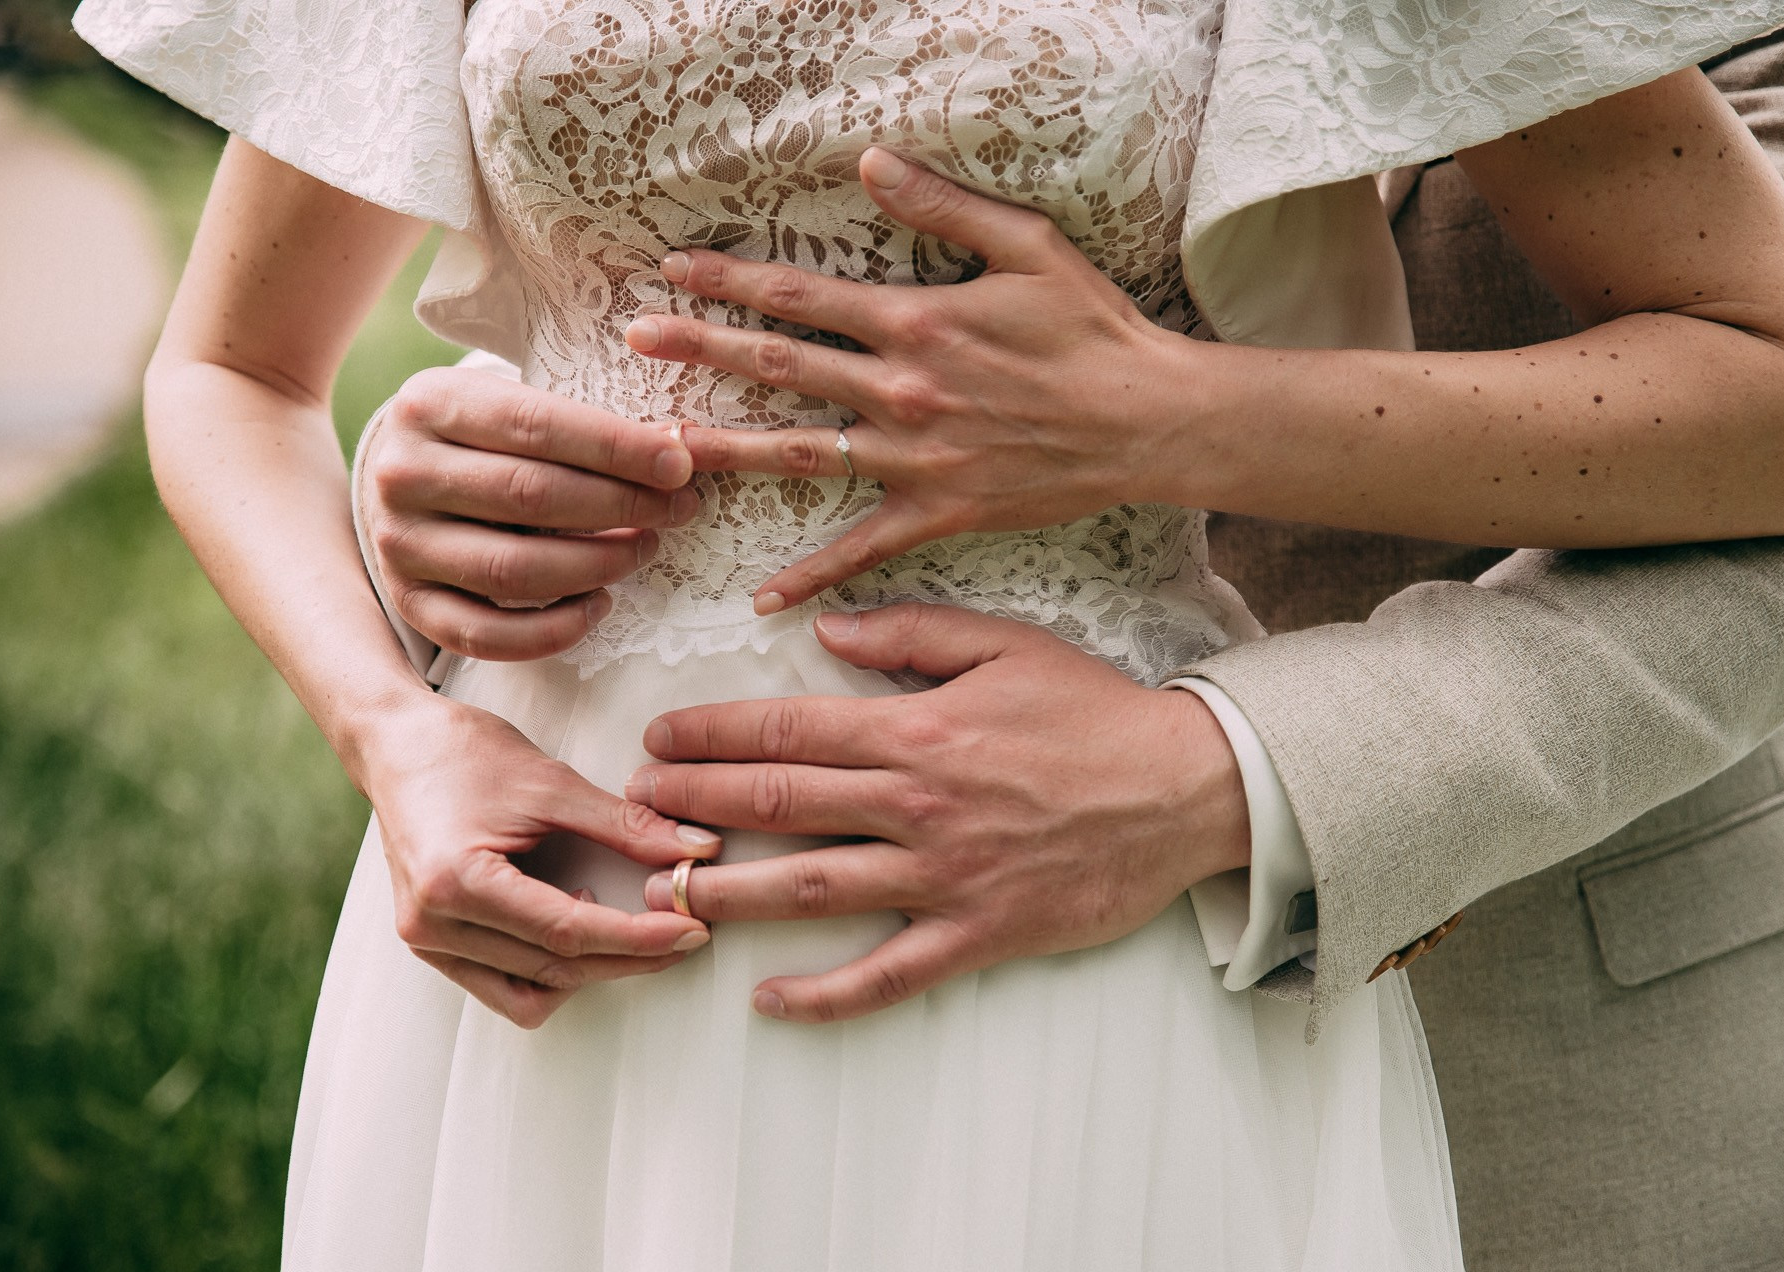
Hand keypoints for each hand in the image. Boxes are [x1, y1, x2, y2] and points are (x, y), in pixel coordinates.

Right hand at [361, 365, 704, 660]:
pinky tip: (599, 605)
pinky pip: (486, 634)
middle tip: (677, 509)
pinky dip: (553, 631)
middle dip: (622, 506)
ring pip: (513, 570)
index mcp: (428, 403)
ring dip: (597, 566)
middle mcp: (400, 473)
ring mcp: (399, 544)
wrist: (402, 475)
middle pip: (530, 496)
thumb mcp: (512, 403)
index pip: (537, 425)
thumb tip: (681, 451)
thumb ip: (583, 423)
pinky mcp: (409, 601)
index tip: (679, 465)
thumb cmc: (482, 435)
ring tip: (643, 549)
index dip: (617, 448)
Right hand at [362, 693, 722, 1025]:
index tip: (691, 929)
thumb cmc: (462, 753)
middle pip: (555, 968)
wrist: (396, 745)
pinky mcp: (432, 944)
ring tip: (629, 927)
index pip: (567, 931)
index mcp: (457, 882)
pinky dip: (547, 971)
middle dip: (629, 956)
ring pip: (530, 991)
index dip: (639, 937)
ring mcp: (426, 941)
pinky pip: (501, 987)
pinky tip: (572, 923)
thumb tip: (695, 851)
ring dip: (590, 969)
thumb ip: (626, 826)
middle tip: (685, 932)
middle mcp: (433, 924)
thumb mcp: (551, 783)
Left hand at [622, 148, 1197, 613]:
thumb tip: (870, 163)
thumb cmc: (1093, 329)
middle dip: (702, 350)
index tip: (674, 272)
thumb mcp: (1026, 246)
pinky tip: (764, 596)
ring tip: (662, 446)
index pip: (801, 297)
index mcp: (916, 323)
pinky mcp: (939, 511)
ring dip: (726, 447)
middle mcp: (901, 392)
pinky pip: (863, 548)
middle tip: (635, 340)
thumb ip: (943, 206)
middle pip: (780, 367)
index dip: (732, 282)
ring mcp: (914, 458)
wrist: (1148, 421)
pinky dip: (814, 575)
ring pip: (799, 454)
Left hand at [623, 604, 1250, 1021]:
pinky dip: (825, 994)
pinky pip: (886, 974)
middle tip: (635, 808)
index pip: (787, 731)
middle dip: (694, 805)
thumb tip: (823, 628)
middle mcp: (916, 804)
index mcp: (916, 730)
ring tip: (667, 892)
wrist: (1185, 791)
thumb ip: (909, 633)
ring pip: (812, 888)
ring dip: (731, 892)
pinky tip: (770, 1000)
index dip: (711, 735)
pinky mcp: (975, 934)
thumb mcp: (1004, 644)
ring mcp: (942, 876)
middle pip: (779, 804)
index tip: (659, 739)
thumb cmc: (1094, 714)